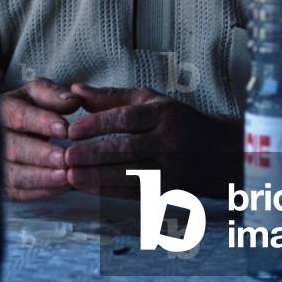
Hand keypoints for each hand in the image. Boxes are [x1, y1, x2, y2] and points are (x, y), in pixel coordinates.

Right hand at [0, 77, 80, 200]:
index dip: (41, 122)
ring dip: (40, 177)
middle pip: (12, 147)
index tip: (64, 128)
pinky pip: (18, 192)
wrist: (9, 131)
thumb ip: (54, 94)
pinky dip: (40, 191)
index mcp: (0, 108)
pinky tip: (61, 187)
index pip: (18, 115)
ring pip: (13, 174)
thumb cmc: (27, 109)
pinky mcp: (0, 185)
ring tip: (65, 175)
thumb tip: (72, 100)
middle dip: (40, 154)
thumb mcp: (38, 94)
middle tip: (63, 157)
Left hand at [64, 84, 240, 198]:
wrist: (216, 154)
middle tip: (65, 156)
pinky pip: (134, 192)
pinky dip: (109, 191)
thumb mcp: (150, 101)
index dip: (98, 124)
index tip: (72, 130)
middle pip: (127, 149)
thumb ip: (111, 96)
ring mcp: (170, 169)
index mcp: (164, 114)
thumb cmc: (175, 121)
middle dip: (94, 154)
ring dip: (98, 176)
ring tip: (70, 175)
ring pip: (130, 175)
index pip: (127, 119)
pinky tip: (87, 188)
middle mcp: (168, 141)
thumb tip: (75, 90)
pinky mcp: (167, 191)